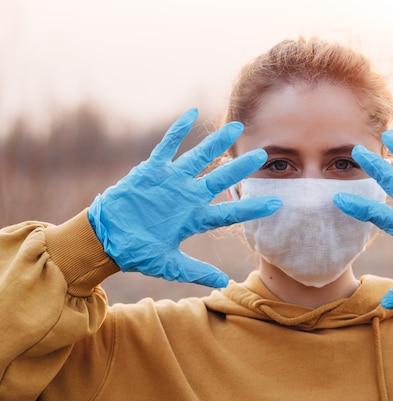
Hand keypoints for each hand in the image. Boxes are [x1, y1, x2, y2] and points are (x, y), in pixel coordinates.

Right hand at [88, 109, 280, 286]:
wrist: (107, 238)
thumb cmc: (137, 252)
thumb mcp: (168, 265)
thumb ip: (196, 272)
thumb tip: (224, 284)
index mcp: (193, 219)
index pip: (229, 212)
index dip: (252, 206)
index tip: (276, 202)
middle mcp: (187, 197)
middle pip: (219, 179)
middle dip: (241, 168)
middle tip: (263, 155)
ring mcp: (171, 182)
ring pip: (198, 158)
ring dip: (216, 144)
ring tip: (237, 127)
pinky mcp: (151, 171)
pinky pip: (166, 146)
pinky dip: (178, 130)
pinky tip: (192, 113)